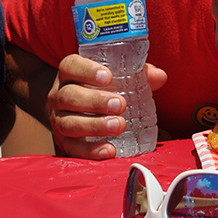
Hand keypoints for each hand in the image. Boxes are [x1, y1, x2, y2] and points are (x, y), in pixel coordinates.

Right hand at [48, 54, 166, 159]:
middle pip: (69, 96)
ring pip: (68, 123)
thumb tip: (159, 76)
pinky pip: (72, 148)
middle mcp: (59, 95)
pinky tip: (109, 150)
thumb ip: (139, 74)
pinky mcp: (63, 142)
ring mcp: (58, 119)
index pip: (70, 66)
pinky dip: (90, 151)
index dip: (86, 70)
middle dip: (95, 101)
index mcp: (70, 74)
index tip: (108, 77)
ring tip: (119, 125)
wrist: (76, 110)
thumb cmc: (103, 89)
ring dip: (94, 125)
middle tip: (120, 105)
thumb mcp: (118, 77)